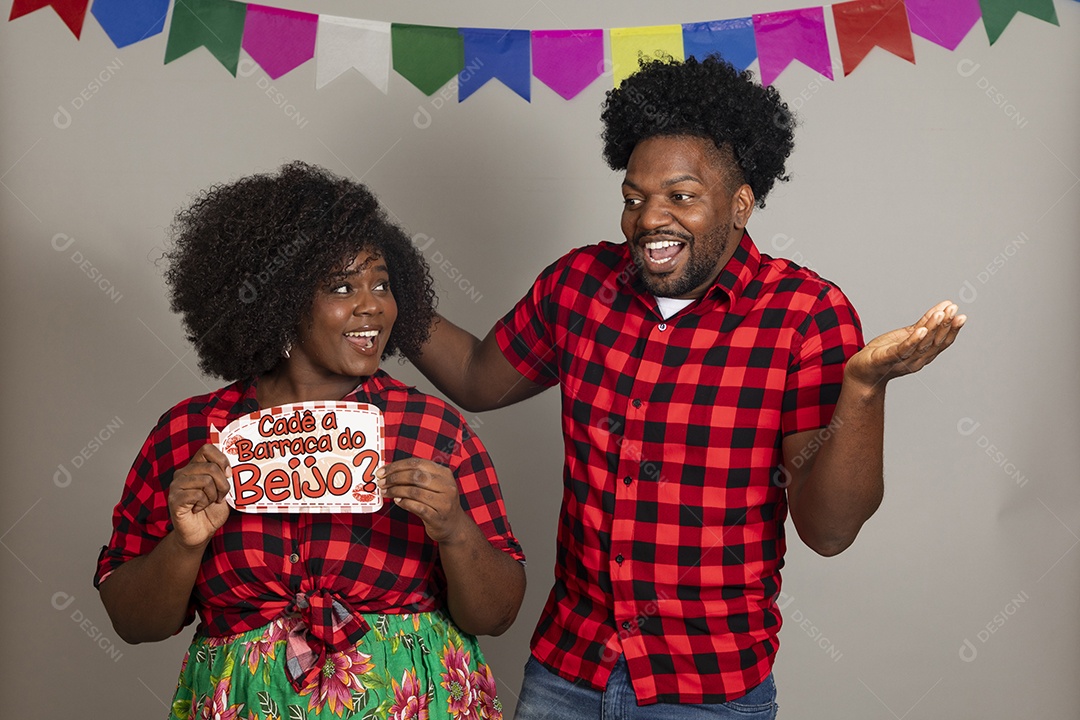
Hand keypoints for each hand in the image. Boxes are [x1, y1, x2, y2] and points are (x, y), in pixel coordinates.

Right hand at [168, 444, 231, 549]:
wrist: (200, 533)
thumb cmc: (212, 511)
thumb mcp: (224, 491)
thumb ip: (226, 477)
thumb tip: (234, 467)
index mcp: (195, 467)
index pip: (207, 448)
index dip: (222, 460)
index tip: (228, 475)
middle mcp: (183, 472)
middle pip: (211, 467)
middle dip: (223, 484)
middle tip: (221, 497)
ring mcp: (177, 485)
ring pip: (206, 481)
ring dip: (213, 495)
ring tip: (208, 503)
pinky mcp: (174, 498)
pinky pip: (197, 494)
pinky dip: (204, 503)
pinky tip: (198, 509)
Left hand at [376, 458, 468, 544]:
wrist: (454, 525)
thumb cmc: (438, 502)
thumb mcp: (434, 485)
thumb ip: (416, 477)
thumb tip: (389, 472)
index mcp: (444, 473)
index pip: (417, 463)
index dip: (397, 466)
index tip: (382, 471)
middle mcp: (446, 486)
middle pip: (415, 476)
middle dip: (394, 478)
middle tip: (381, 482)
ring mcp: (444, 502)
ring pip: (414, 491)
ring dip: (396, 491)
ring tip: (386, 492)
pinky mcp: (438, 517)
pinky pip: (417, 507)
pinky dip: (404, 503)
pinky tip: (397, 501)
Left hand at [845, 300, 965, 389]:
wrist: (862, 373)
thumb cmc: (884, 353)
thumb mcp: (907, 335)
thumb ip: (924, 324)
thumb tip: (942, 308)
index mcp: (923, 354)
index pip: (942, 342)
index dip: (953, 330)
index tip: (962, 316)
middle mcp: (917, 360)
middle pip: (935, 342)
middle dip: (946, 325)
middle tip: (954, 309)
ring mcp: (903, 361)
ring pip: (922, 344)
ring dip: (932, 328)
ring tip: (940, 314)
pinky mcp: (888, 359)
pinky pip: (902, 350)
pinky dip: (913, 341)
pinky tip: (920, 330)